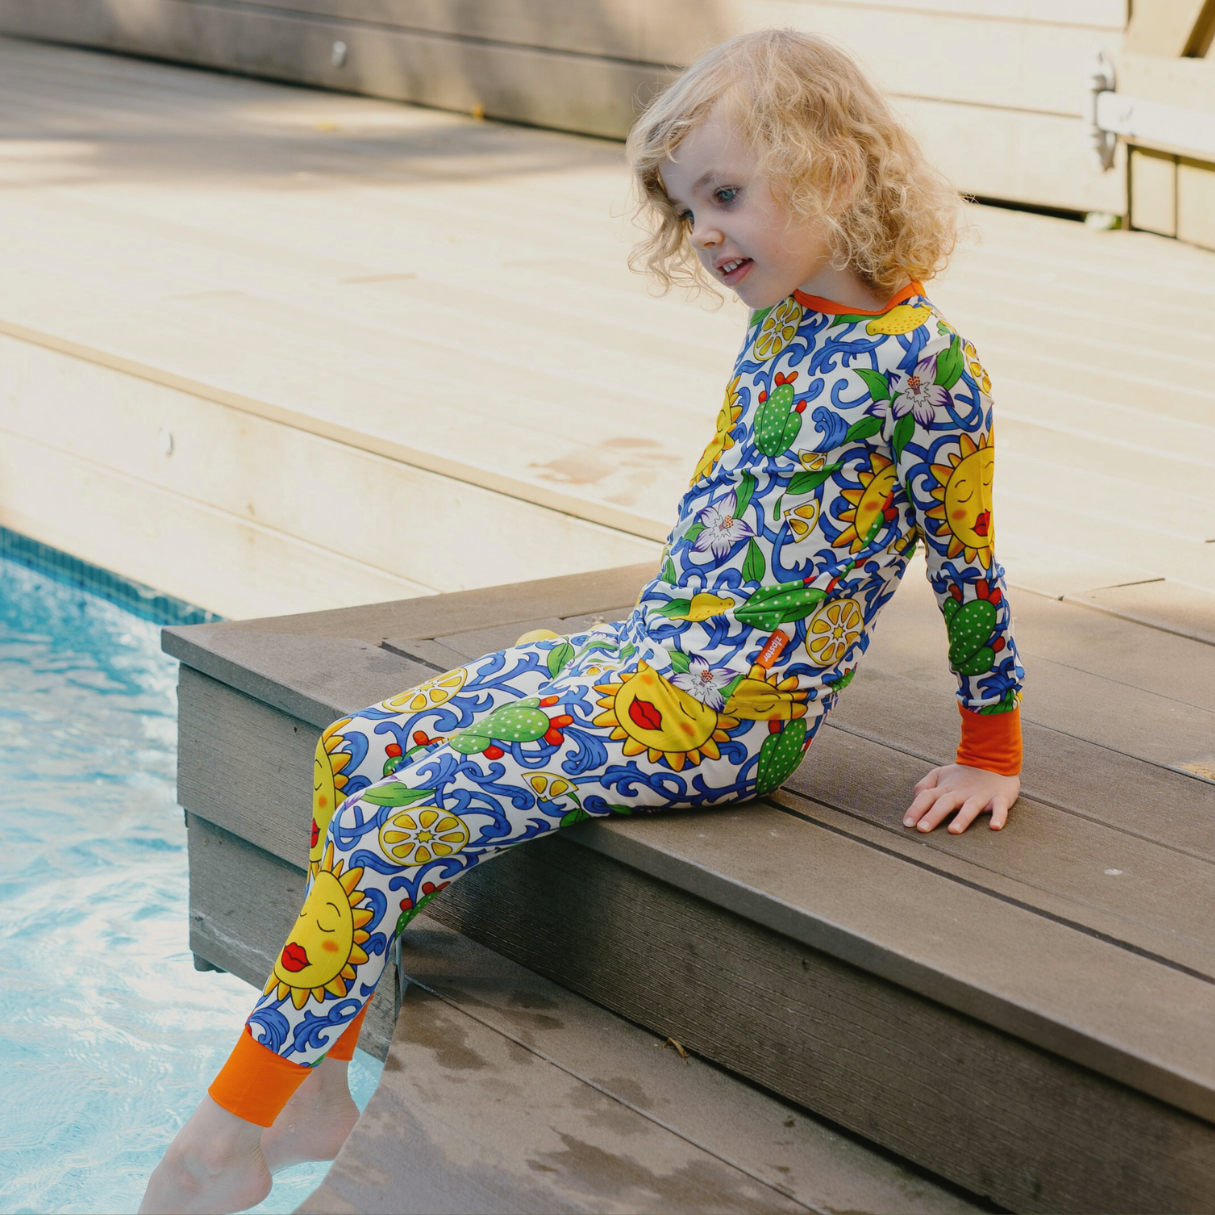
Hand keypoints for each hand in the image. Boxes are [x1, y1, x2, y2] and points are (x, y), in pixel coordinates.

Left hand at [903, 763, 1019, 833]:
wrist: (994, 760)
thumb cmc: (962, 776)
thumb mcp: (940, 776)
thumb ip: (925, 787)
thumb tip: (914, 801)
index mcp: (945, 788)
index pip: (927, 796)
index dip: (916, 808)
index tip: (907, 824)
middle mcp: (961, 792)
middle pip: (945, 803)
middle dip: (933, 815)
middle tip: (923, 828)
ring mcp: (981, 795)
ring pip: (970, 807)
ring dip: (962, 818)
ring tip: (953, 830)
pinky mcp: (999, 798)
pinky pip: (1000, 808)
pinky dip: (999, 817)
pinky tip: (995, 827)